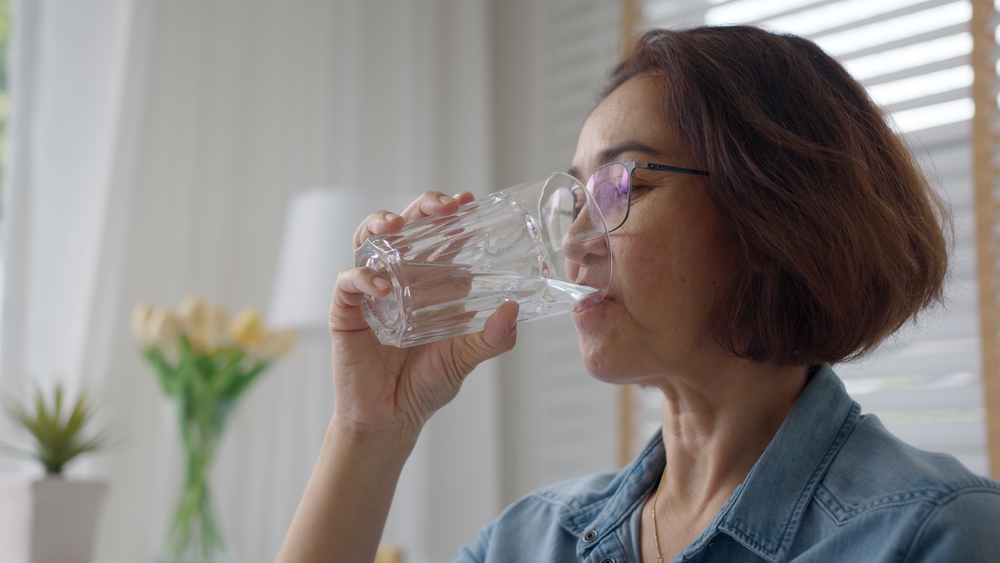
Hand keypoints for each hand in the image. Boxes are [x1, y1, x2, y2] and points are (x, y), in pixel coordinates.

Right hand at [329, 191, 518, 438]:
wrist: (391, 419)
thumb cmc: (426, 384)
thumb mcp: (466, 358)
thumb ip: (491, 338)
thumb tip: (513, 309)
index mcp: (430, 282)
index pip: (439, 236)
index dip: (451, 213)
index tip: (469, 200)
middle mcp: (399, 278)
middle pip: (405, 227)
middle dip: (422, 208)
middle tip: (444, 208)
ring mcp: (370, 292)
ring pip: (369, 241)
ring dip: (380, 224)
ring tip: (396, 225)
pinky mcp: (346, 312)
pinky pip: (348, 282)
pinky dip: (362, 277)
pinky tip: (381, 285)